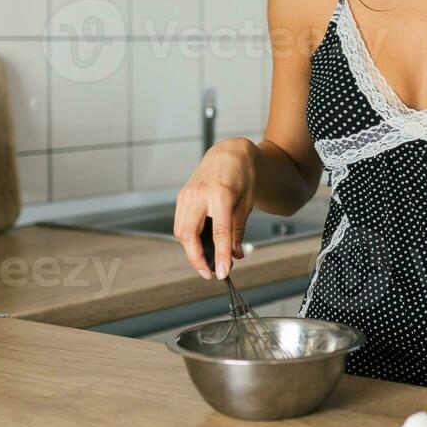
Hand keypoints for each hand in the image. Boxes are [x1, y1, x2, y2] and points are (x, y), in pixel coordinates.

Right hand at [172, 138, 255, 278]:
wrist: (229, 153)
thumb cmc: (242, 177)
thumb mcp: (246, 204)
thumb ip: (238, 231)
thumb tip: (235, 256)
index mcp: (221, 194)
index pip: (219, 232)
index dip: (220, 255)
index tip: (223, 273)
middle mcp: (199, 194)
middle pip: (189, 234)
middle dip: (196, 258)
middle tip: (210, 273)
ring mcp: (187, 194)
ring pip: (180, 231)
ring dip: (191, 250)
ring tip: (206, 262)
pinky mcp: (181, 196)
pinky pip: (180, 223)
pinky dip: (188, 238)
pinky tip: (199, 245)